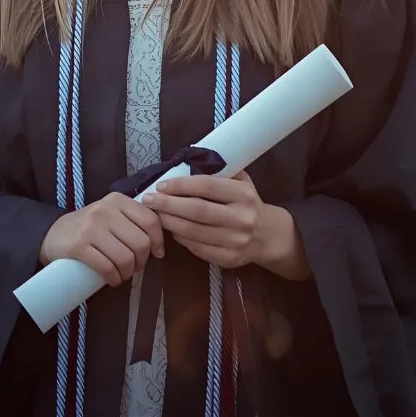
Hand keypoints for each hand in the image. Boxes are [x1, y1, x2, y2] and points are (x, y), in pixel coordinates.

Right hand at [38, 192, 164, 286]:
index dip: (158, 241)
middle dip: (142, 261)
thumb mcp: (112, 213)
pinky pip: (107, 267)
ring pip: (125, 257)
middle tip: (135, 267)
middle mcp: (105, 210)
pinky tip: (113, 280)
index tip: (157, 253)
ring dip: (127, 273)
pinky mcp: (79, 246)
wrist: (53, 234)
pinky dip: (114, 278)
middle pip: (140, 242)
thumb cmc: (90, 226)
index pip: (150, 220)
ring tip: (123, 274)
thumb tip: (159, 241)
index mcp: (118, 200)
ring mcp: (91, 227)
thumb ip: (132, 219)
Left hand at [142, 170, 271, 270]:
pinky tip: (171, 230)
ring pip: (194, 232)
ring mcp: (236, 241)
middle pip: (197, 210)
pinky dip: (180, 239)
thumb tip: (187, 157)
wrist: (267, 236)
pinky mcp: (229, 259)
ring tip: (154, 214)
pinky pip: (198, 248)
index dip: (181, 185)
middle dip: (169, 204)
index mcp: (243, 194)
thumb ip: (219, 171)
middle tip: (149, 200)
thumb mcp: (241, 181)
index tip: (161, 184)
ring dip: (169, 222)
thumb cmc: (246, 202)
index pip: (207, 186)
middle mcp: (242, 218)